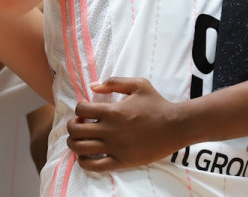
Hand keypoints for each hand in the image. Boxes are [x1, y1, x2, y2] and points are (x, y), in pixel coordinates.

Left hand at [66, 77, 185, 171]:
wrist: (175, 126)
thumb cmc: (157, 104)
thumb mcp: (138, 84)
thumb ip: (114, 82)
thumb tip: (92, 86)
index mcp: (113, 111)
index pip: (81, 109)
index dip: (78, 108)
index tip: (84, 110)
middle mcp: (110, 130)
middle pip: (75, 130)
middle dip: (72, 126)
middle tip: (78, 124)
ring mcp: (114, 147)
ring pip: (80, 148)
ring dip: (74, 143)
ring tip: (79, 139)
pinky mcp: (121, 161)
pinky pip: (94, 166)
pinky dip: (83, 162)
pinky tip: (85, 156)